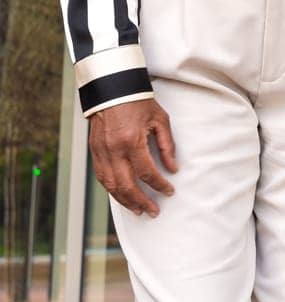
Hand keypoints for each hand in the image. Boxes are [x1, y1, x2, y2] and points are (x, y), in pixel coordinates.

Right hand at [89, 97, 178, 215]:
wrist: (112, 90)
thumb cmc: (139, 103)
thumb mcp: (160, 120)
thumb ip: (167, 145)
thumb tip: (173, 168)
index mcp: (132, 141)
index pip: (146, 172)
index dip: (159, 185)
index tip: (169, 191)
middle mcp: (114, 150)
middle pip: (126, 185)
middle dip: (141, 201)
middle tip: (153, 211)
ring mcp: (101, 152)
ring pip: (111, 185)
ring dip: (124, 200)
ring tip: (138, 209)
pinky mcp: (94, 152)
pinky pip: (102, 177)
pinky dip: (112, 189)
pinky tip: (122, 196)